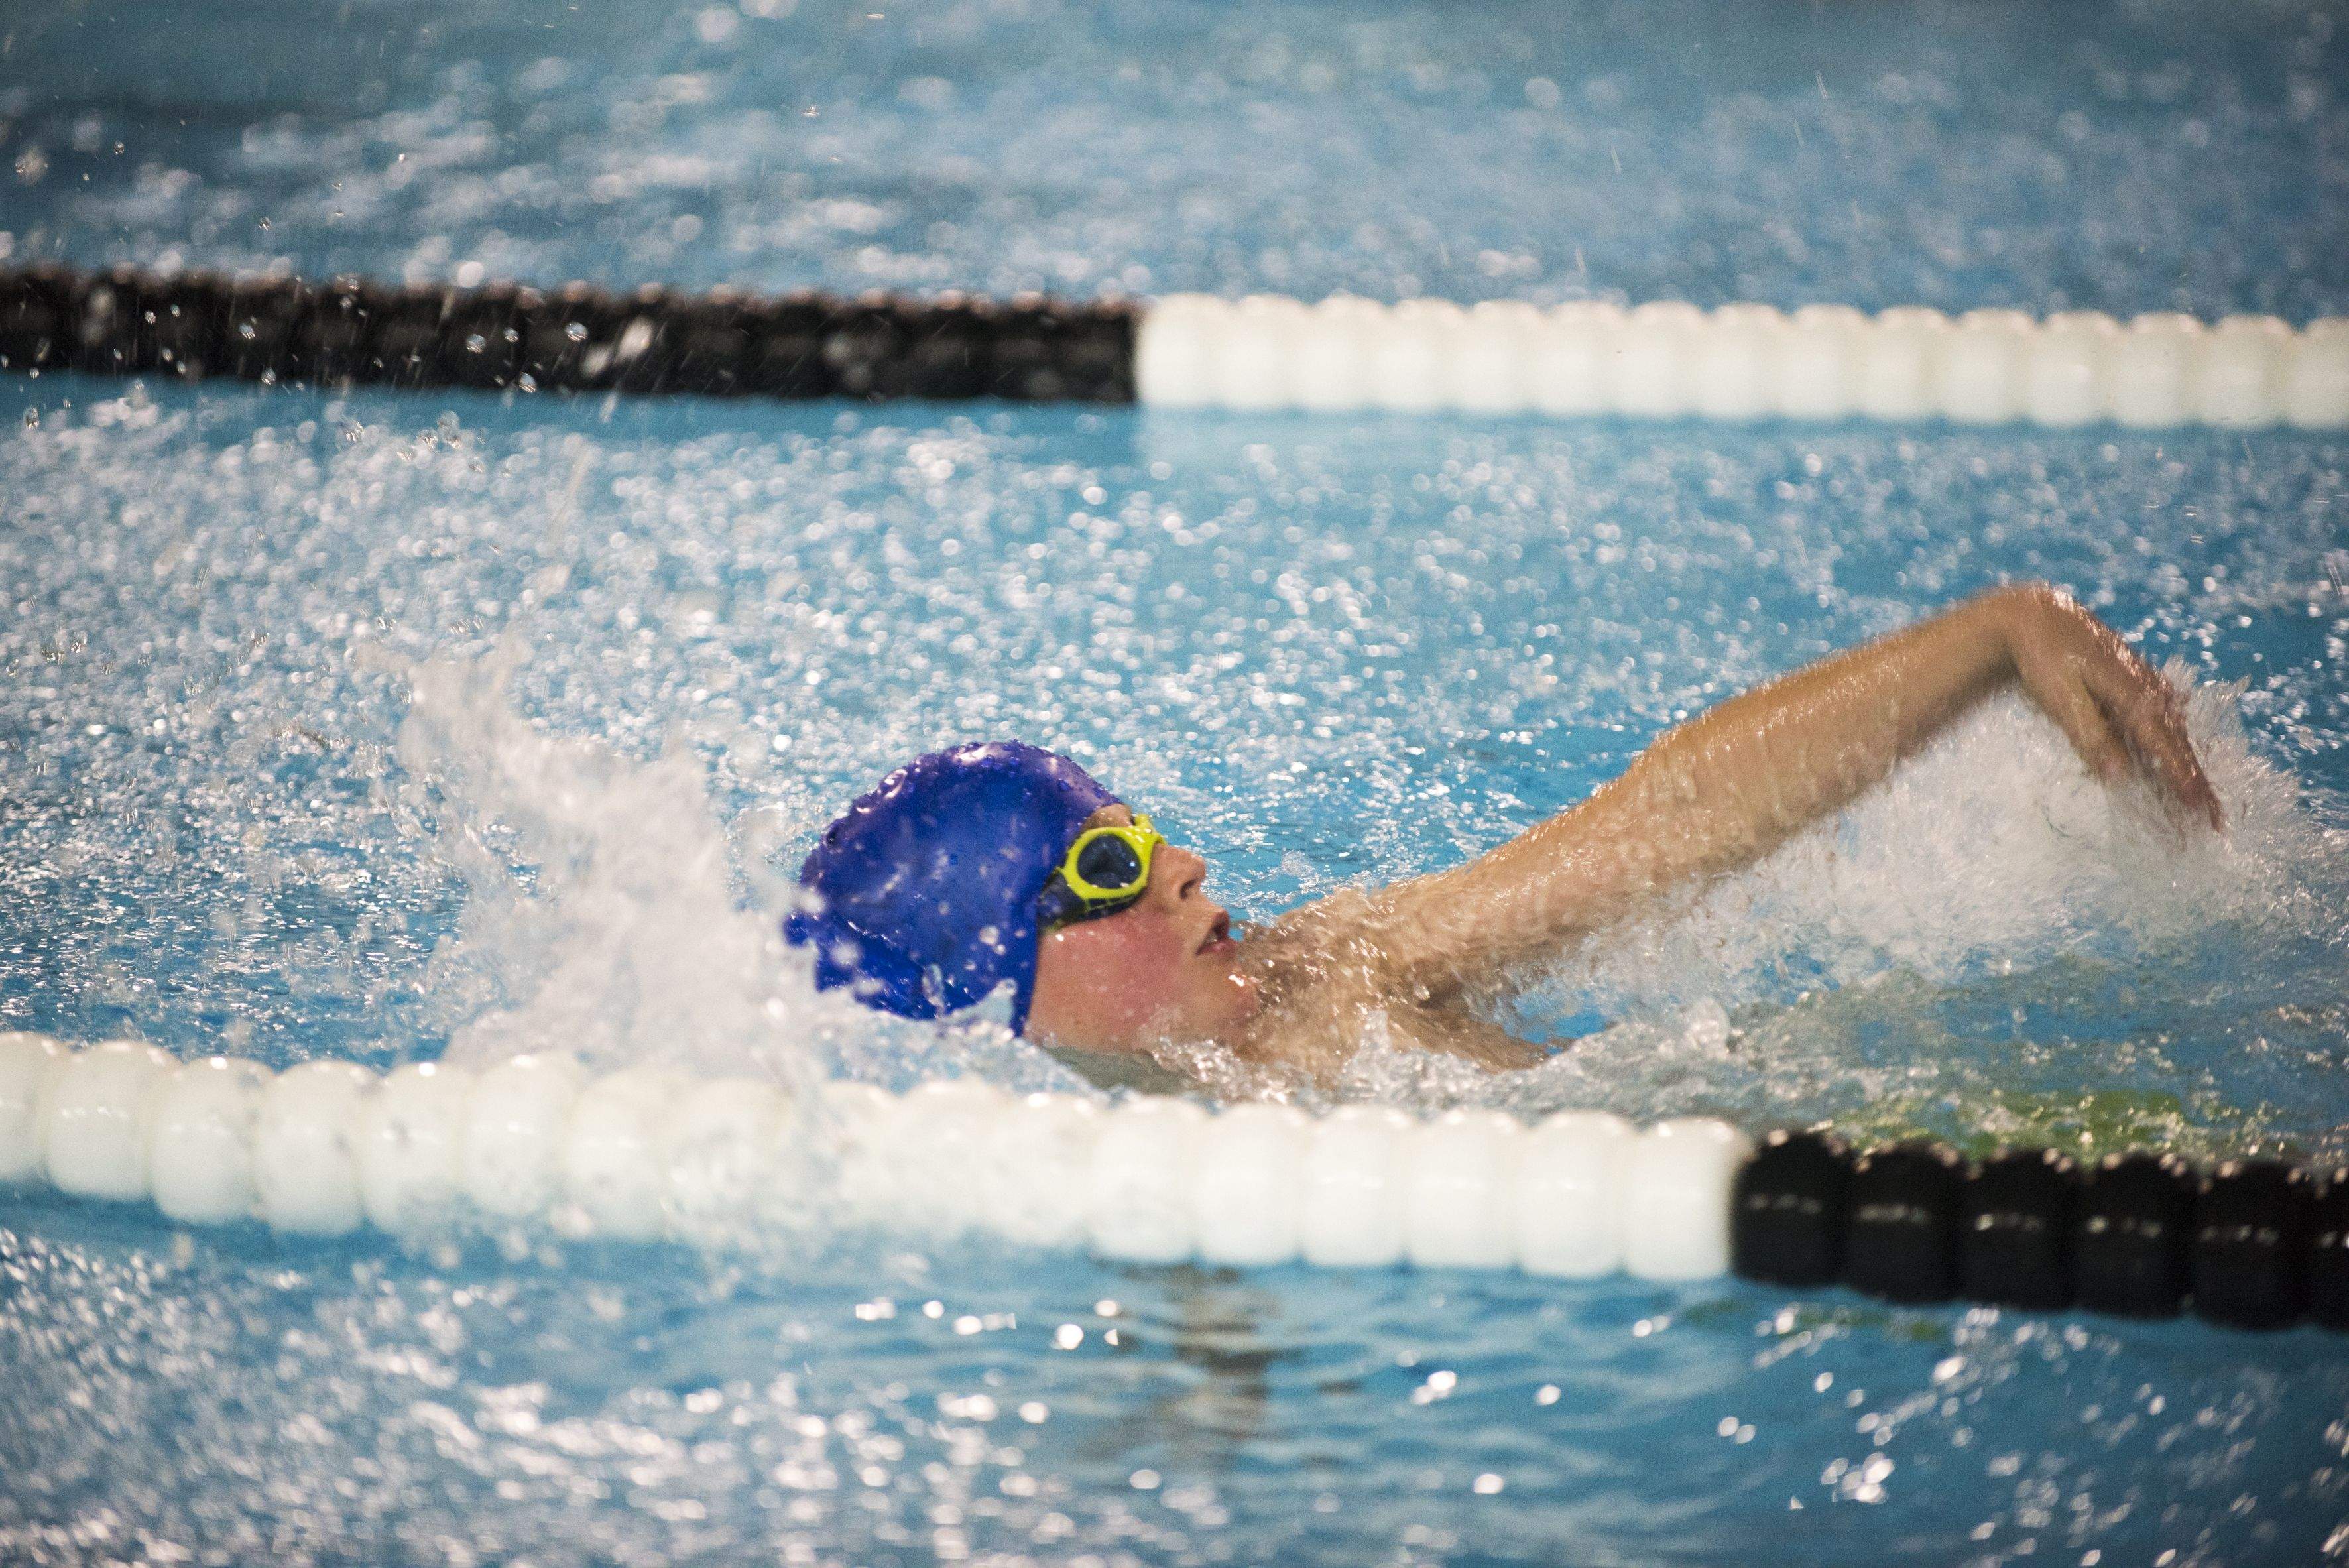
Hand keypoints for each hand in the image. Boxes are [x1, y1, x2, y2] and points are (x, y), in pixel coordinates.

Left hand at [1990, 583, 2223, 829]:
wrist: (2036, 614)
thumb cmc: (2044, 658)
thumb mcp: (2061, 698)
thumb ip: (2091, 737)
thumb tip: (2121, 778)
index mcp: (2135, 696)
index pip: (2167, 750)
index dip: (2186, 783)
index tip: (2203, 814)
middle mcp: (2149, 689)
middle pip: (2179, 744)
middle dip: (2196, 783)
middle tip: (2215, 822)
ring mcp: (2146, 682)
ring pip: (2173, 732)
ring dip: (2186, 766)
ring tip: (2199, 800)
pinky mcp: (2136, 680)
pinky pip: (2160, 718)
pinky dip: (2169, 742)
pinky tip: (2175, 757)